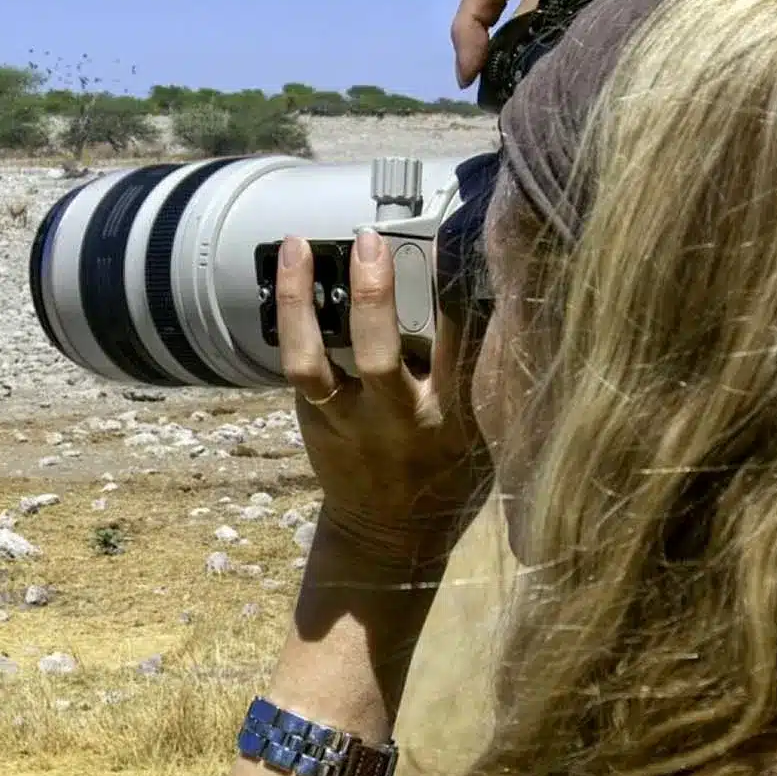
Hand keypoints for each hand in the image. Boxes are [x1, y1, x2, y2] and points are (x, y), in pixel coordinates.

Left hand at [276, 232, 489, 562]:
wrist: (390, 536)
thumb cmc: (449, 471)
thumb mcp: (484, 430)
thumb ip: (481, 373)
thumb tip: (487, 290)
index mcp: (453, 418)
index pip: (461, 346)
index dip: (455, 291)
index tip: (453, 240)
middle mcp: (398, 420)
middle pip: (379, 355)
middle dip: (372, 296)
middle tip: (369, 241)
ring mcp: (347, 422)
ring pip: (314, 361)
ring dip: (301, 301)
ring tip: (297, 245)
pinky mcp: (314, 420)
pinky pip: (297, 365)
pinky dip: (292, 318)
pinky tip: (289, 274)